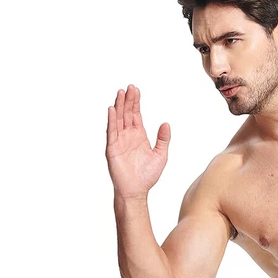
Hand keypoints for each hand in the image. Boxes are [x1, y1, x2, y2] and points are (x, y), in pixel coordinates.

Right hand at [105, 84, 169, 198]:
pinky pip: (112, 132)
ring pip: (118, 119)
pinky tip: (112, 110)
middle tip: (129, 87)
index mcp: (139, 135)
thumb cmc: (147, 176)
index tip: (136, 90)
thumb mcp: (161, 156)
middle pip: (126, 113)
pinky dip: (112, 121)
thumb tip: (166, 123)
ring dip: (119, 106)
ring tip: (120, 93)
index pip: (136, 114)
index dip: (136, 102)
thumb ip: (163, 140)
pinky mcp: (112, 148)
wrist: (137, 191)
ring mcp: (119, 141)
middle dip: (128, 100)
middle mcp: (128, 135)